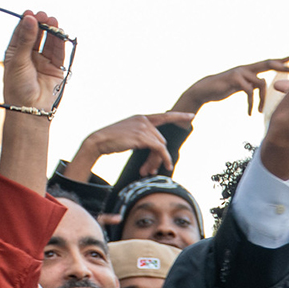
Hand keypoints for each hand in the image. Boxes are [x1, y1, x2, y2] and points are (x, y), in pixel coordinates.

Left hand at [2, 11, 66, 112]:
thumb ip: (26, 39)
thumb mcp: (18, 60)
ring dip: (51, 31)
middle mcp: (30, 56)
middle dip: (41, 24)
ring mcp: (43, 62)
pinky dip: (60, 43)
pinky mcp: (56, 69)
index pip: (21, 32)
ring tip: (53, 21)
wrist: (30, 109)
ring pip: (49, 42)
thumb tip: (29, 18)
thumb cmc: (18, 87)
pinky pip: (59, 53)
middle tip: (44, 15)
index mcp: (15, 53)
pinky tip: (60, 33)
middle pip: (37, 35)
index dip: (26, 22)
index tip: (30, 13)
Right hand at [66, 112, 195, 179]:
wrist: (97, 141)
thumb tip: (156, 145)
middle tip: (153, 169)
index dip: (178, 116)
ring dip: (157, 160)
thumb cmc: (111, 141)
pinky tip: (165, 166)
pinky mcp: (142, 136)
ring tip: (149, 171)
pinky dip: (164, 158)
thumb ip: (141, 135)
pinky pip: (160, 148)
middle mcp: (143, 120)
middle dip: (158, 156)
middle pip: (161, 139)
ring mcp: (143, 127)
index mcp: (141, 117)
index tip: (191, 116)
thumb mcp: (128, 134)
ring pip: (161, 145)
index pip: (163, 116)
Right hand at [177, 57, 288, 115]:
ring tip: (259, 111)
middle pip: (268, 63)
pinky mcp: (234, 79)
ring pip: (261, 83)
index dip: (281, 59)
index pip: (268, 62)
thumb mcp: (241, 86)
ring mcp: (240, 72)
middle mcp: (246, 67)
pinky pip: (249, 91)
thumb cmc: (224, 88)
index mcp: (249, 69)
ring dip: (262, 99)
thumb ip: (251, 84)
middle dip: (283, 65)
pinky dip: (251, 103)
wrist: (205, 90)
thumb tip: (262, 86)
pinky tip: (249, 113)